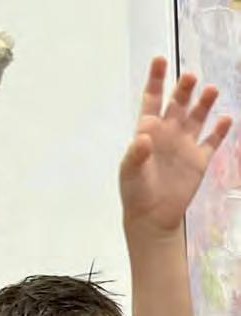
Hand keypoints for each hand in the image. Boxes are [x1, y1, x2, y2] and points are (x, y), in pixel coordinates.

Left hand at [120, 57, 231, 238]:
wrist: (152, 216)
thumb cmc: (135, 192)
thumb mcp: (130, 172)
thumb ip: (135, 154)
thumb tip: (142, 137)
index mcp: (147, 131)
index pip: (151, 100)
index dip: (155, 80)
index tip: (159, 59)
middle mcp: (167, 133)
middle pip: (177, 103)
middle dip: (183, 89)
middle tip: (189, 77)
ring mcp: (184, 145)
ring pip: (197, 117)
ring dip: (203, 103)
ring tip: (210, 90)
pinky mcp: (199, 160)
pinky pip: (211, 141)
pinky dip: (219, 130)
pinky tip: (225, 119)